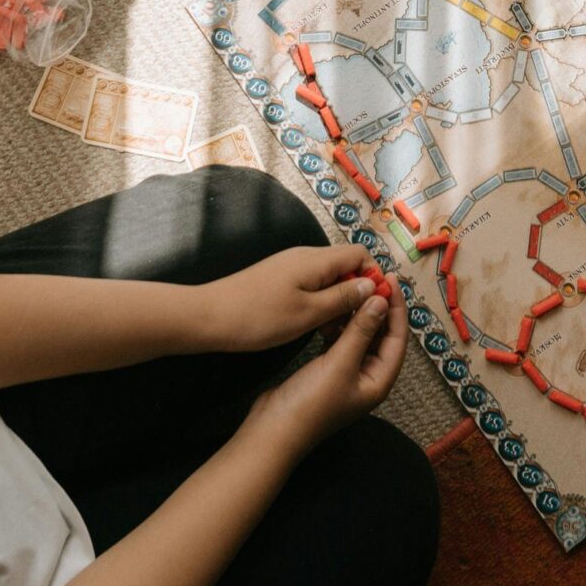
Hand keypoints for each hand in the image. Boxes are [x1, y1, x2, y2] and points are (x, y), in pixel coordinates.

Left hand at [201, 244, 376, 353]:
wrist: (209, 317)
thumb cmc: (258, 317)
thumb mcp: (308, 313)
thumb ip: (343, 298)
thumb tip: (374, 285)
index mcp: (316, 260)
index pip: (360, 254)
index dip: (374, 277)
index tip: (376, 307)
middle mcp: (306, 257)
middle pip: (346, 266)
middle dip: (357, 293)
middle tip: (356, 324)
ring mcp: (291, 267)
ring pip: (329, 278)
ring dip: (338, 302)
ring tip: (335, 331)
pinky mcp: (280, 279)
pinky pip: (312, 285)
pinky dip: (321, 303)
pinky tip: (315, 327)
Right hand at [244, 289, 405, 452]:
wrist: (274, 428)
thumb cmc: (311, 403)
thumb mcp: (340, 363)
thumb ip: (362, 331)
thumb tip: (382, 300)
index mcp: (379, 380)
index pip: (397, 337)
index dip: (396, 308)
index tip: (390, 280)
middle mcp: (367, 376)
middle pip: (380, 334)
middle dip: (377, 307)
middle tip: (371, 278)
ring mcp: (347, 373)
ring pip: (360, 335)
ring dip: (357, 314)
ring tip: (351, 289)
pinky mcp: (328, 369)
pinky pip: (341, 341)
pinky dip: (339, 325)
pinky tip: (332, 311)